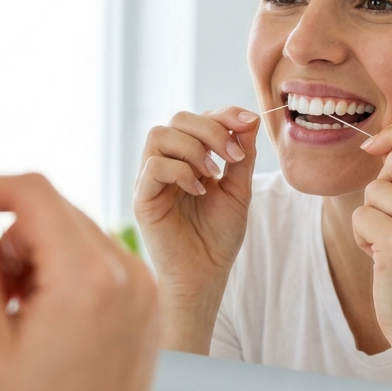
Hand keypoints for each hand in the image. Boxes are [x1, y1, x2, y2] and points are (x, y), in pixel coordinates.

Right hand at [0, 175, 159, 390]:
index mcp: (90, 279)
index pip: (34, 191)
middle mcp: (130, 275)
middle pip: (55, 210)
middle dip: (10, 235)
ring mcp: (146, 290)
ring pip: (76, 233)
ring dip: (36, 255)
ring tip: (16, 315)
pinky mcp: (149, 305)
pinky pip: (100, 260)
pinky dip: (64, 272)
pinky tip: (45, 320)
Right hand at [133, 108, 259, 304]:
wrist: (205, 275)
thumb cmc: (218, 237)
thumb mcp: (238, 191)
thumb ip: (242, 156)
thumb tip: (248, 119)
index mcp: (188, 159)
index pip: (198, 120)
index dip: (223, 115)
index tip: (248, 123)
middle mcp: (166, 164)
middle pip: (177, 120)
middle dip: (210, 129)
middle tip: (233, 156)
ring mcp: (151, 180)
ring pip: (159, 135)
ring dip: (193, 148)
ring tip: (213, 173)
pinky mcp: (142, 199)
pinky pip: (153, 167)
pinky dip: (180, 171)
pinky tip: (198, 191)